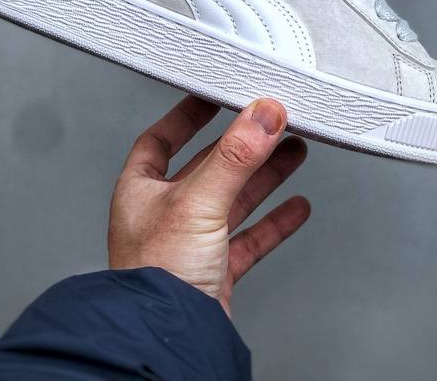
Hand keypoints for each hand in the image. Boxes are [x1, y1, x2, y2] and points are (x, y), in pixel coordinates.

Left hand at [108, 95, 309, 315]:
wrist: (165, 341)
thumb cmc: (154, 278)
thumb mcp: (197, 202)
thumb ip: (234, 157)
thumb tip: (262, 115)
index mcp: (142, 190)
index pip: (161, 138)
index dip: (187, 115)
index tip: (214, 95)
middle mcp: (164, 214)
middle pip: (209, 166)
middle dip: (243, 144)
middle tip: (271, 122)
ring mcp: (191, 243)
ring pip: (234, 199)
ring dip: (265, 176)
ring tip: (293, 151)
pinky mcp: (215, 271)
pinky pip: (249, 237)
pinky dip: (274, 221)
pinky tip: (295, 207)